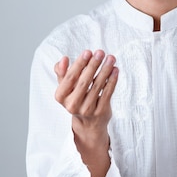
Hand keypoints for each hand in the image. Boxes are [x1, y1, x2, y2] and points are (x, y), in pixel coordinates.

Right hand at [54, 50, 118, 176]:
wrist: (88, 123)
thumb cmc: (76, 98)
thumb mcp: (66, 87)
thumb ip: (62, 72)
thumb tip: (63, 59)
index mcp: (61, 97)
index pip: (69, 78)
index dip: (79, 64)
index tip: (88, 52)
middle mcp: (72, 105)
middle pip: (84, 81)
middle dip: (93, 65)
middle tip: (100, 52)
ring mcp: (87, 110)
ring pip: (98, 86)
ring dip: (105, 70)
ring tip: (111, 58)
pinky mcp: (100, 112)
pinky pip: (107, 93)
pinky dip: (112, 80)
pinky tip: (115, 70)